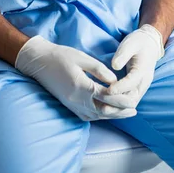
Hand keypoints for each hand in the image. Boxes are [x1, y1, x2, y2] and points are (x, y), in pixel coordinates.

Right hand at [15, 35, 137, 120]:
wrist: (39, 62)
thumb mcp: (82, 58)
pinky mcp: (69, 106)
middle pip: (104, 111)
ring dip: (113, 115)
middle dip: (120, 111)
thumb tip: (115, 81)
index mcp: (81, 86)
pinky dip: (100, 116)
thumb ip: (99, 70)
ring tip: (127, 113)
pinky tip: (108, 113)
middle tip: (134, 108)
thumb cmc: (60, 56)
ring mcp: (72, 105)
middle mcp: (77, 100)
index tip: (134, 96)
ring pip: (96, 116)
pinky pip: (88, 116)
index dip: (121, 98)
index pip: (107, 96)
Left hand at [101, 25, 164, 109]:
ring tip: (100, 105)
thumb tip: (114, 66)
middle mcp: (143, 82)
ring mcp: (140, 87)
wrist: (149, 45)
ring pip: (130, 104)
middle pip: (131, 99)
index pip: (131, 83)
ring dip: (116, 106)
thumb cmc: (137, 43)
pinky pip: (128, 101)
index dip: (118, 88)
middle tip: (100, 98)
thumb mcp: (130, 44)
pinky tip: (105, 103)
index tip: (106, 90)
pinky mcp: (136, 89)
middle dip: (116, 101)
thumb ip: (123, 54)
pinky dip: (118, 105)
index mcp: (142, 70)